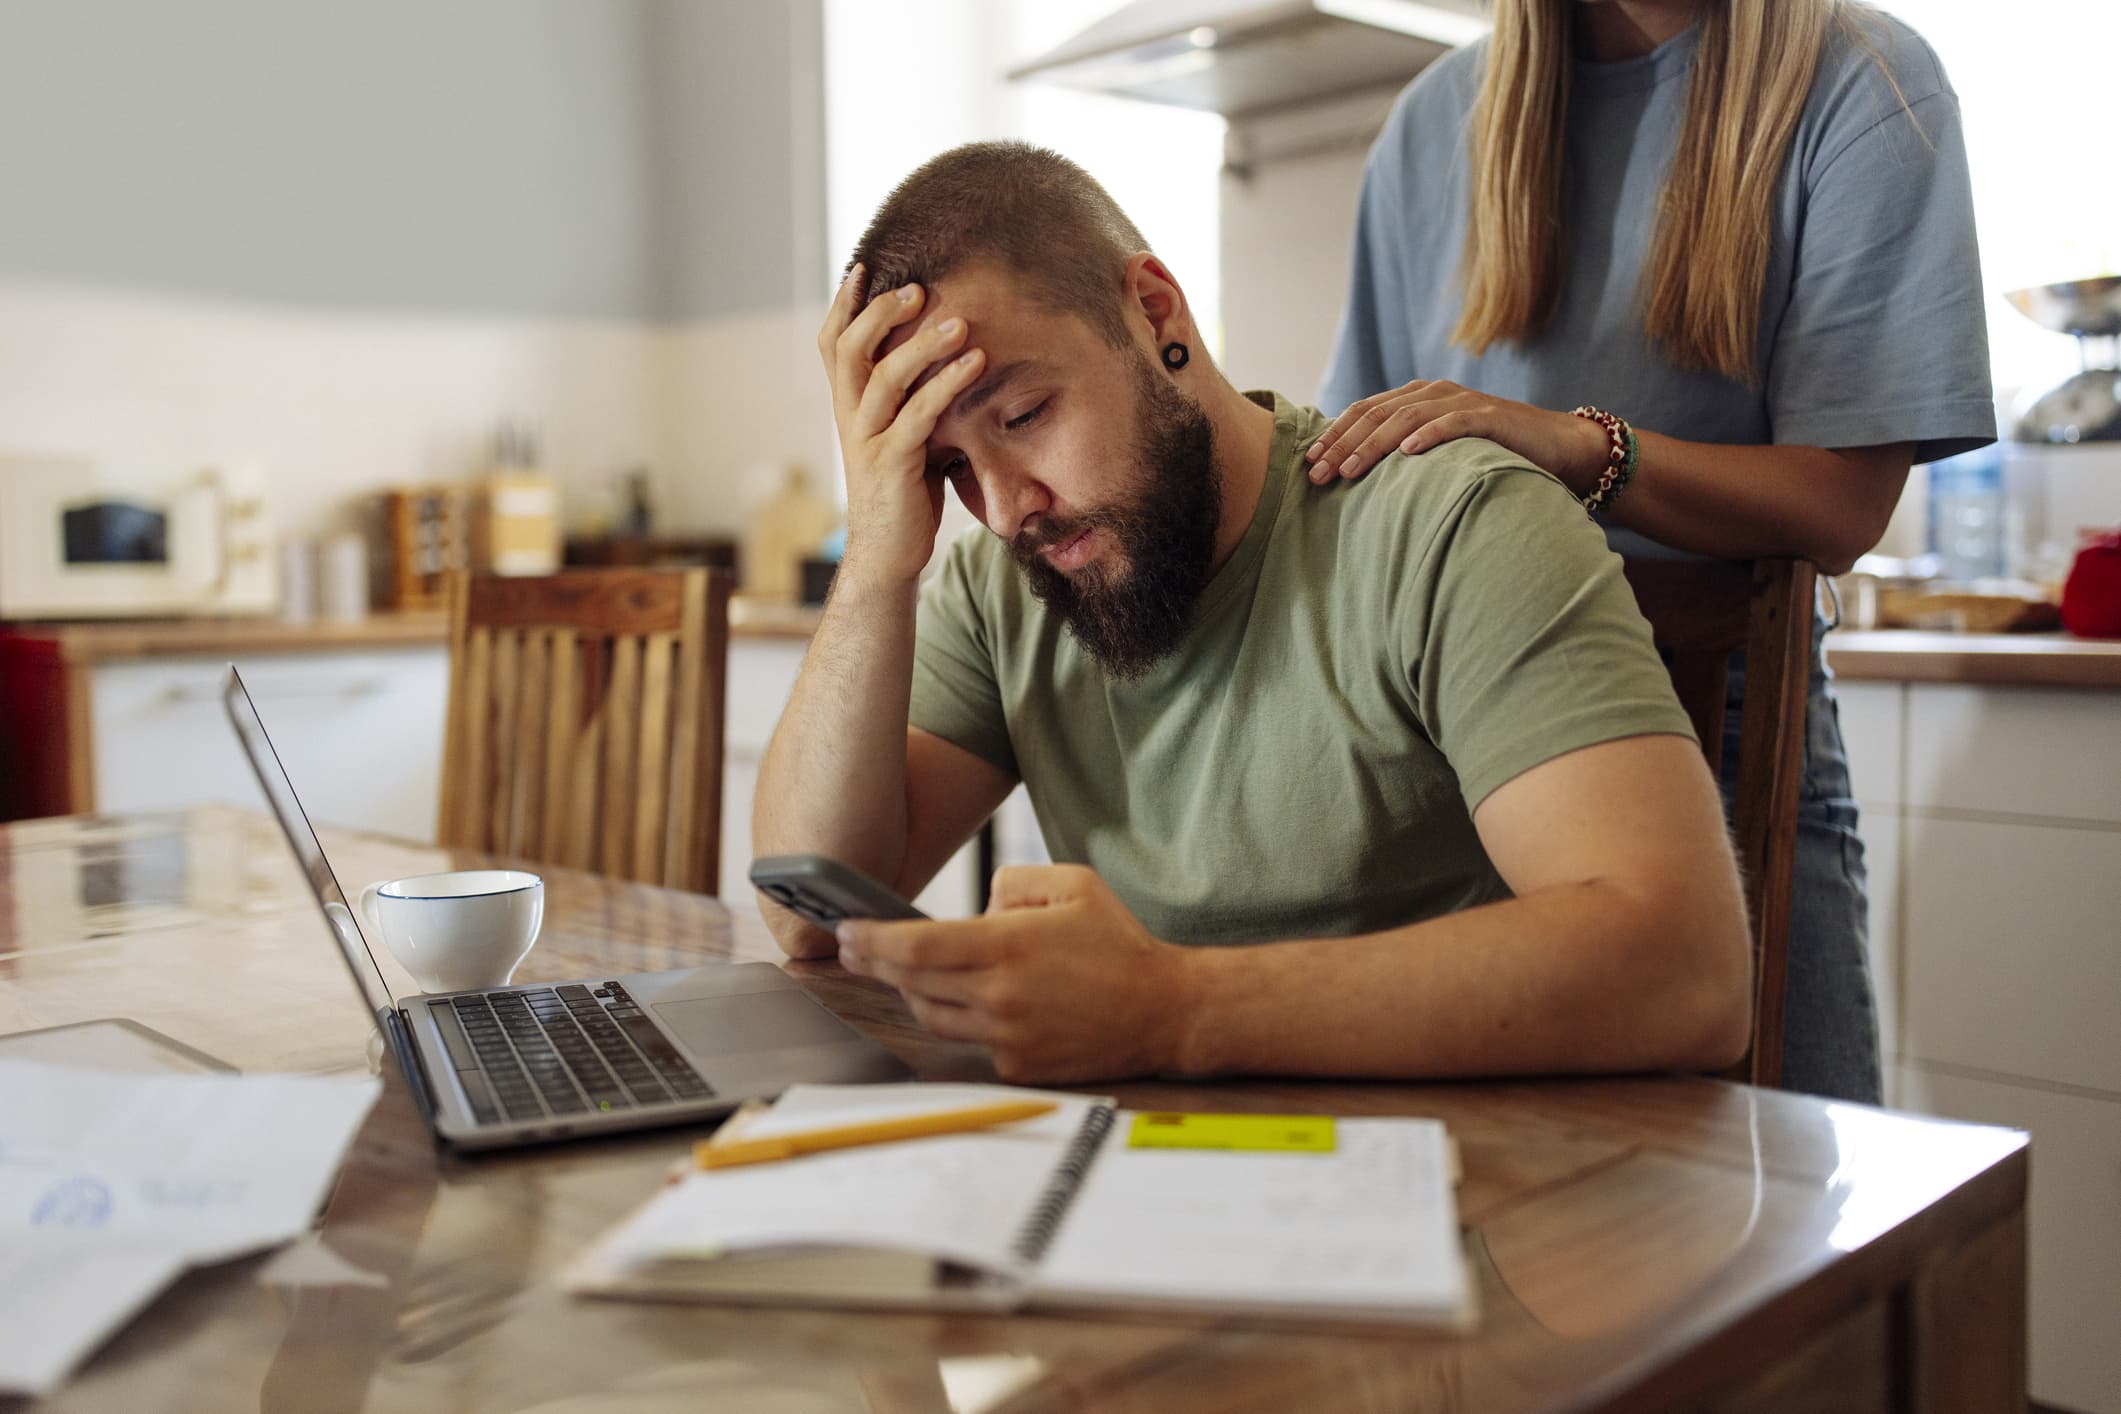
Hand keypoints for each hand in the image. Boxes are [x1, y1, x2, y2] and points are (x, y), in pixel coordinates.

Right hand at [817, 266, 987, 586]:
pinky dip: (947, 385)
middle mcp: (850, 418)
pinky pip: (917, 416)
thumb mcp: (904, 436)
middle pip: (850, 349)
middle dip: (881, 311)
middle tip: (919, 286)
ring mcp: (868, 442)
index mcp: (849, 407)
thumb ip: (911, 399)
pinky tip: (975, 364)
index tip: (863, 265)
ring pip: (884, 377)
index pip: (833, 344)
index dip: (844, 304)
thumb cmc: (904, 493)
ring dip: (923, 344)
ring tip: (961, 322)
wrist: (888, 555)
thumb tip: (945, 357)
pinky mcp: (893, 466)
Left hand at [834, 865, 1195, 1082]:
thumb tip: (977, 907)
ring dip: (911, 993)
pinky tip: (968, 1000)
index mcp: (1008, 946)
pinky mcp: (1019, 1064)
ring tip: (903, 971)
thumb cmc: (1119, 944)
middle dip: (875, 964)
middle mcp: (1000, 995)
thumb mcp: (1072, 884)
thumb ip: (1013, 883)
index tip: (847, 931)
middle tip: (854, 948)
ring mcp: (1007, 1036)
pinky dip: (961, 1018)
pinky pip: (970, 1040)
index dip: (871, 940)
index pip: (915, 947)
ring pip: (932, 1015)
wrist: (1164, 1011)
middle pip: (911, 983)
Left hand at [1304, 380, 1608, 493]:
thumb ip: (1403, 452)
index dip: (1334, 435)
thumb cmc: (1490, 453)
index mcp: (1417, 397)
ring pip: (1407, 417)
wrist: (1554, 446)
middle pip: (1378, 413)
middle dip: (1344, 443)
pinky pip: (1455, 422)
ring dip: (1375, 443)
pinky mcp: (1491, 415)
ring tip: (1350, 468)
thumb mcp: (1439, 452)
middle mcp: (1435, 392)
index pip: (1365, 412)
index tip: (1309, 464)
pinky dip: (1430, 435)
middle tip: (1319, 473)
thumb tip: (1353, 476)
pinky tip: (1408, 452)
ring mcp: (1463, 401)